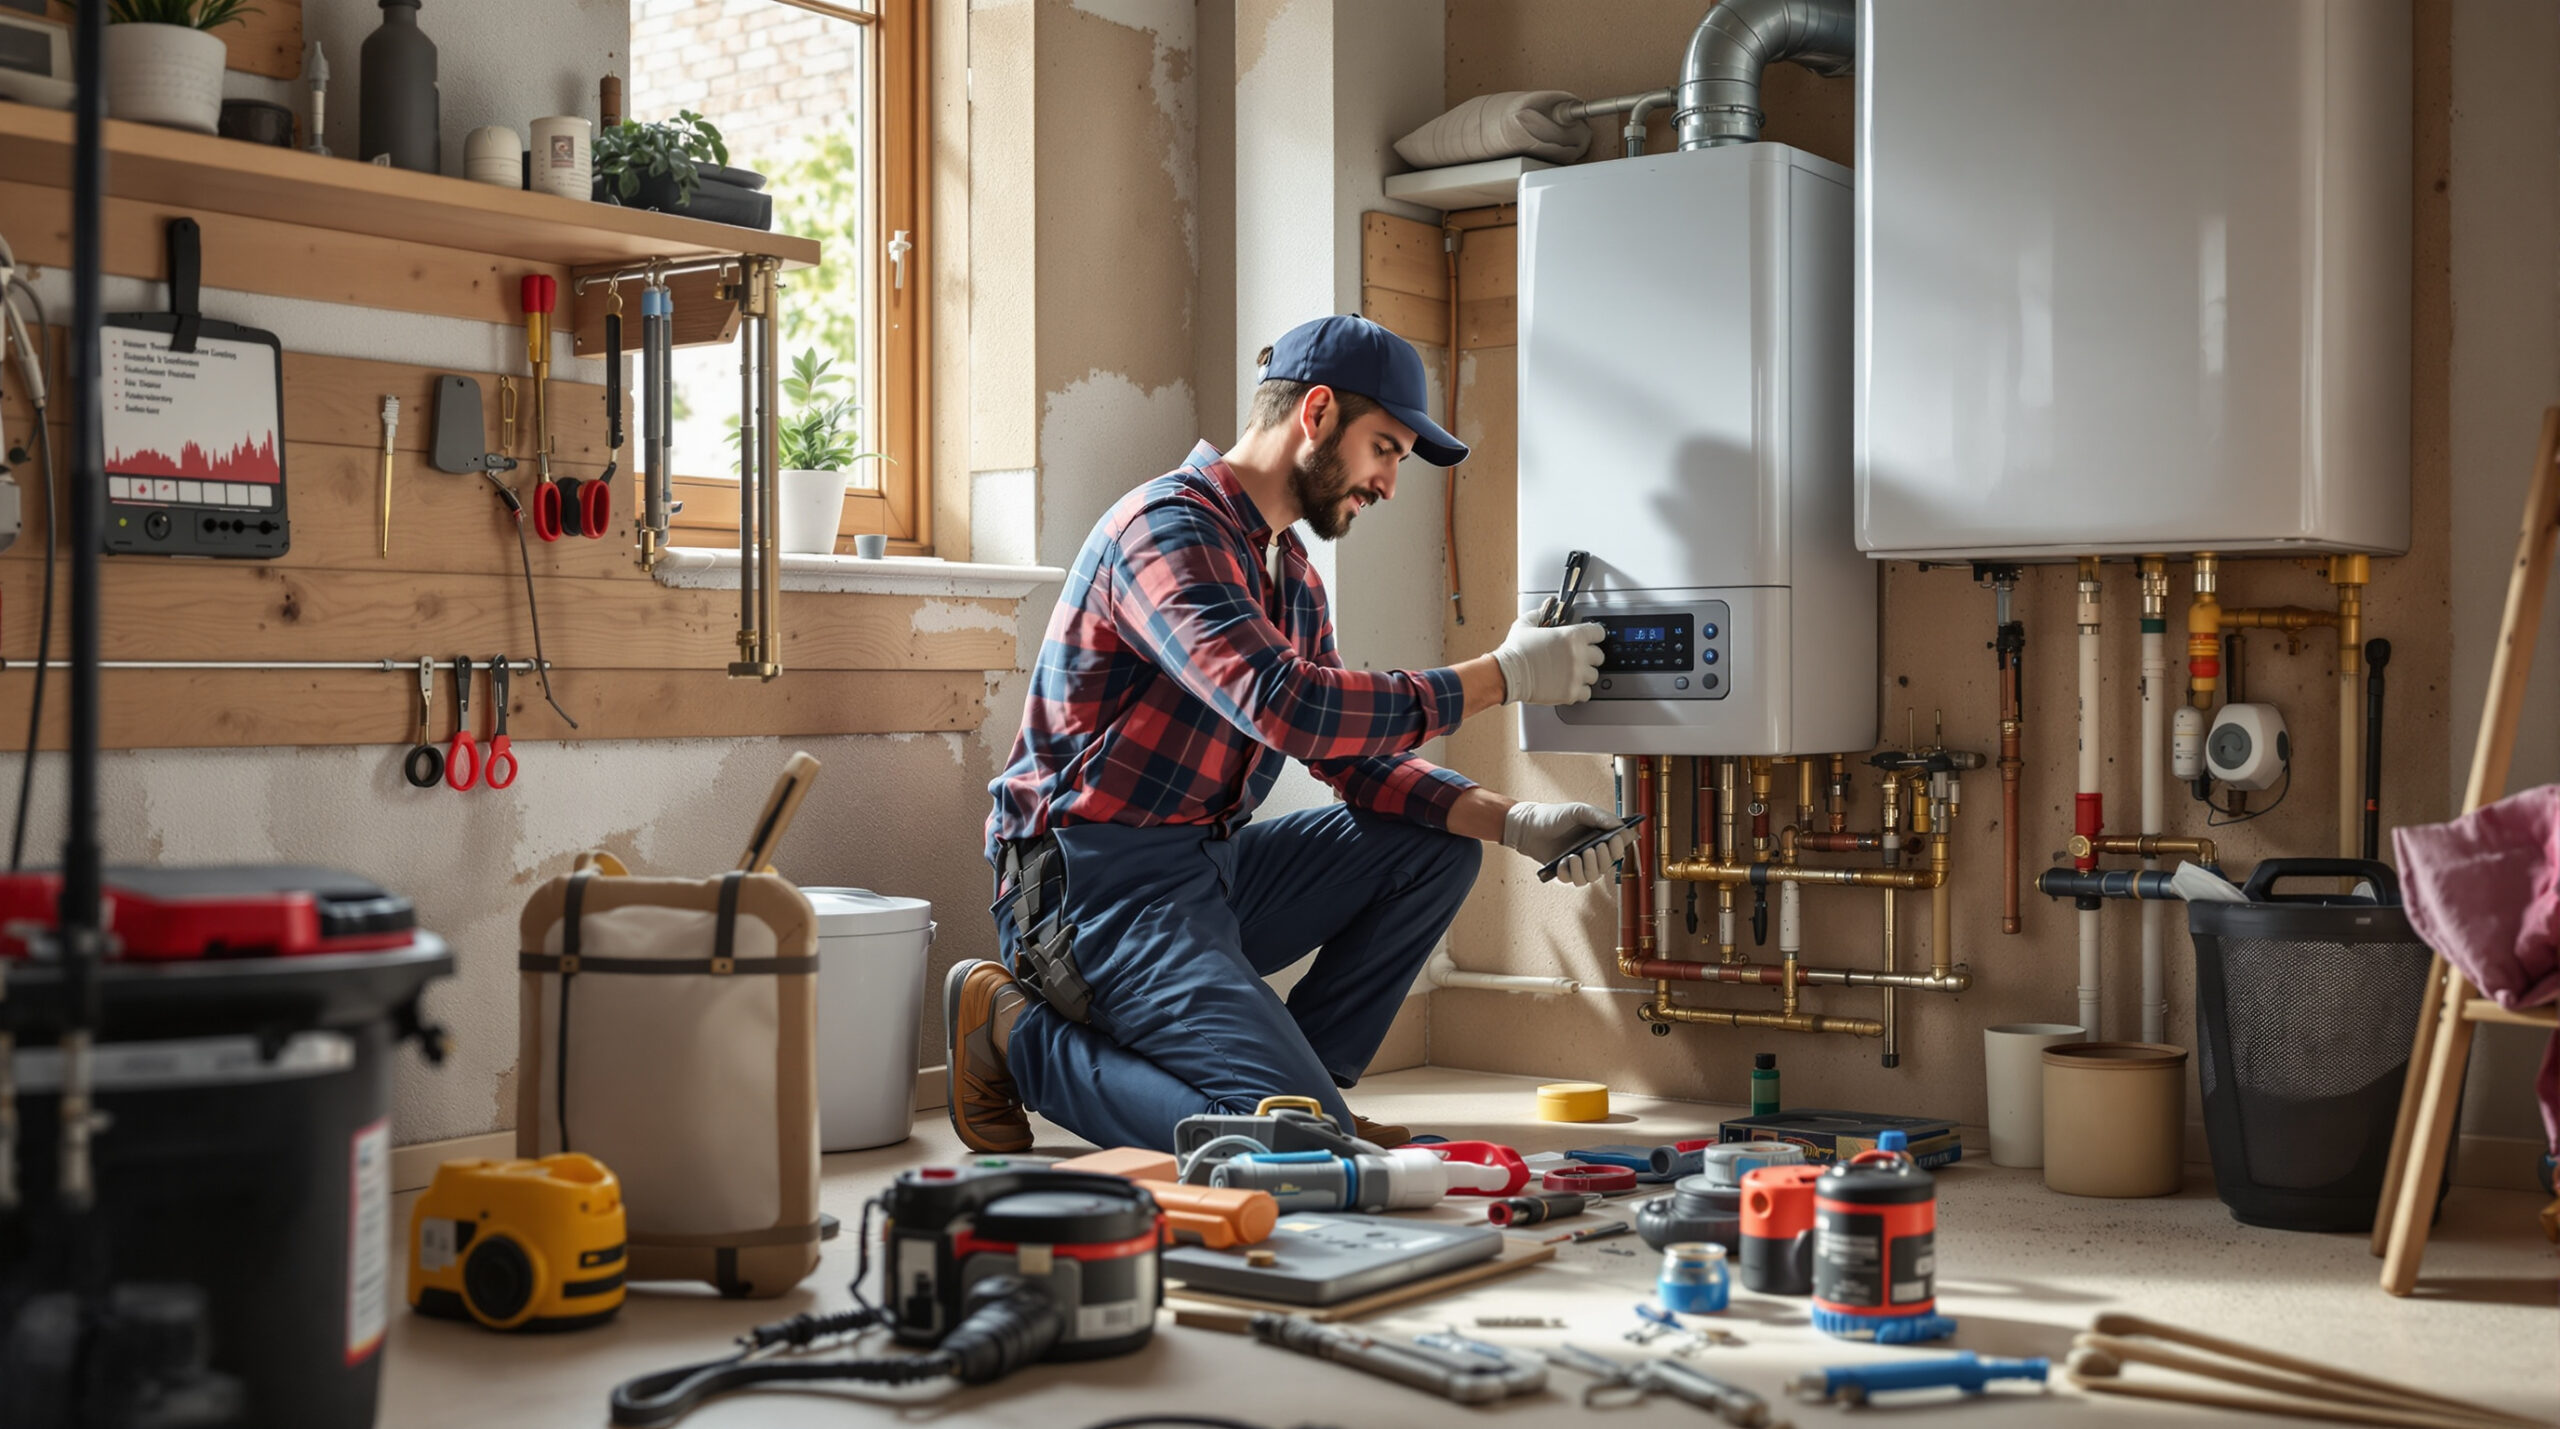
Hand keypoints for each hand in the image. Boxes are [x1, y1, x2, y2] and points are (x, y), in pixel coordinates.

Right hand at [1490, 610, 1603, 705]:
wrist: (1507, 674)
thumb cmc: (1516, 651)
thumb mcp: (1526, 625)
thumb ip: (1540, 613)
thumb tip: (1547, 604)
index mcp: (1572, 636)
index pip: (1599, 632)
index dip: (1593, 635)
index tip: (1589, 639)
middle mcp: (1579, 655)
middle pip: (1599, 656)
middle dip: (1589, 657)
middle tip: (1576, 658)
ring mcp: (1577, 675)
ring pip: (1594, 676)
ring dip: (1584, 675)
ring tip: (1570, 674)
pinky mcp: (1571, 693)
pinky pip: (1586, 693)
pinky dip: (1579, 691)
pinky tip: (1568, 686)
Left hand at [1503, 801, 1636, 886]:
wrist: (1529, 826)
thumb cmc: (1555, 816)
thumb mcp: (1579, 810)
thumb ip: (1600, 817)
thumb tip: (1621, 826)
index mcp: (1600, 836)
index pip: (1618, 847)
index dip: (1620, 846)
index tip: (1615, 839)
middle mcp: (1592, 852)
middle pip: (1608, 865)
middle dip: (1603, 858)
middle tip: (1593, 848)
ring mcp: (1579, 863)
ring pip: (1593, 877)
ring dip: (1587, 868)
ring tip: (1575, 856)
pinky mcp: (1566, 872)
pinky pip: (1574, 880)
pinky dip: (1570, 873)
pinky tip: (1563, 862)